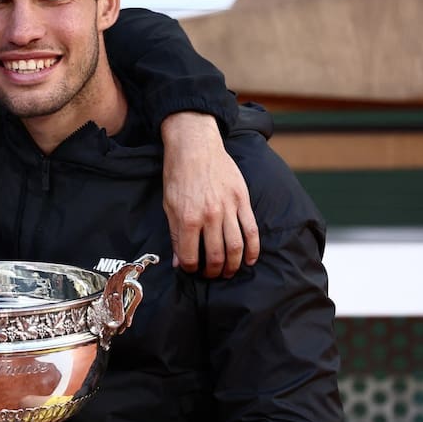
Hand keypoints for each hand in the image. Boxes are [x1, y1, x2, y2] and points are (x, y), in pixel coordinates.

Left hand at [160, 112, 258, 277]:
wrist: (195, 147)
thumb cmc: (178, 175)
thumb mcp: (169, 206)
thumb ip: (175, 235)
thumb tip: (179, 262)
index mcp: (188, 219)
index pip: (191, 256)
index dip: (191, 268)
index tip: (192, 269)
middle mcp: (210, 216)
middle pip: (216, 256)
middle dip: (214, 271)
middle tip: (212, 274)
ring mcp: (228, 208)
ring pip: (236, 246)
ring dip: (233, 265)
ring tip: (229, 271)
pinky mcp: (242, 200)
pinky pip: (251, 229)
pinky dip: (253, 248)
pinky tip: (249, 260)